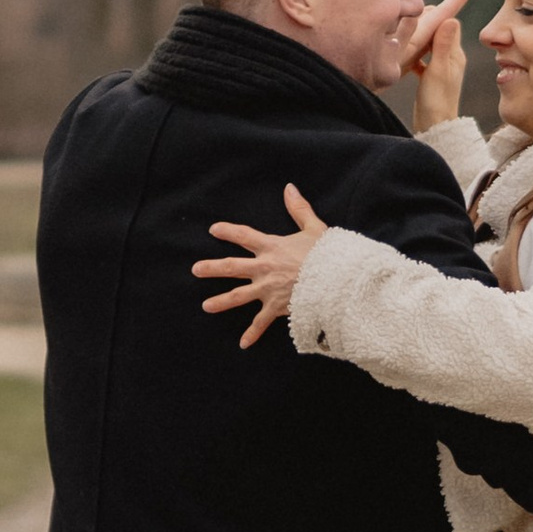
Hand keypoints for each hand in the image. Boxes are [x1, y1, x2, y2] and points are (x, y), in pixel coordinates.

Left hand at [194, 184, 330, 346]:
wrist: (337, 279)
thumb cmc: (328, 254)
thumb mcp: (314, 227)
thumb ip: (299, 209)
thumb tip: (289, 188)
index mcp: (272, 247)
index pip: (244, 235)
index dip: (227, 232)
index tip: (213, 230)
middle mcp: (264, 268)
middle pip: (232, 267)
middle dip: (212, 268)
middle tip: (195, 270)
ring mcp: (268, 289)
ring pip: (238, 295)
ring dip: (221, 301)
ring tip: (206, 306)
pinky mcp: (276, 307)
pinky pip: (261, 323)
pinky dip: (252, 334)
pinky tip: (243, 344)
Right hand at [403, 0, 478, 131]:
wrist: (434, 128)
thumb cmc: (436, 102)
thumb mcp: (438, 70)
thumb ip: (442, 45)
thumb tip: (451, 17)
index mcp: (455, 54)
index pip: (448, 24)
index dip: (437, 14)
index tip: (424, 8)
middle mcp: (450, 58)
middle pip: (438, 32)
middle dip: (427, 23)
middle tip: (411, 15)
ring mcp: (440, 68)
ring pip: (429, 45)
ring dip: (419, 38)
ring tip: (405, 32)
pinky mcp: (430, 77)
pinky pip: (421, 59)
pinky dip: (413, 54)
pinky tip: (402, 54)